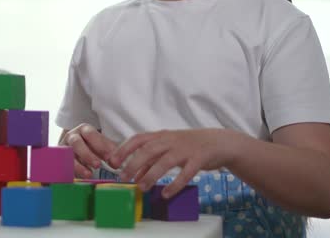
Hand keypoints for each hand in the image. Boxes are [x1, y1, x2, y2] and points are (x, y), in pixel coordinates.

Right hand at [60, 124, 118, 178]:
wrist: (76, 150)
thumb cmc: (92, 146)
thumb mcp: (101, 145)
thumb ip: (109, 150)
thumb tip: (117, 162)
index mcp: (84, 130)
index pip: (91, 134)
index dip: (100, 145)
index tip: (109, 157)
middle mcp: (72, 136)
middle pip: (77, 143)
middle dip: (87, 155)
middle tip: (98, 165)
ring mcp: (64, 147)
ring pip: (68, 154)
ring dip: (79, 165)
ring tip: (89, 174)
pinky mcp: (60, 159)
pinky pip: (64, 165)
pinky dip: (72, 171)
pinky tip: (80, 177)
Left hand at [108, 128, 238, 197]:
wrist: (218, 142)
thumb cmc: (188, 145)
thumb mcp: (167, 149)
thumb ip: (151, 160)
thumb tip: (134, 175)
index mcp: (161, 136)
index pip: (138, 139)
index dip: (124, 149)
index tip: (112, 161)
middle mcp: (171, 141)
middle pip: (148, 150)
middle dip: (133, 164)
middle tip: (124, 178)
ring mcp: (185, 149)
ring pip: (164, 162)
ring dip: (151, 175)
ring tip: (142, 188)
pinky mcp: (198, 159)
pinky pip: (185, 173)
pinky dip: (175, 184)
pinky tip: (166, 194)